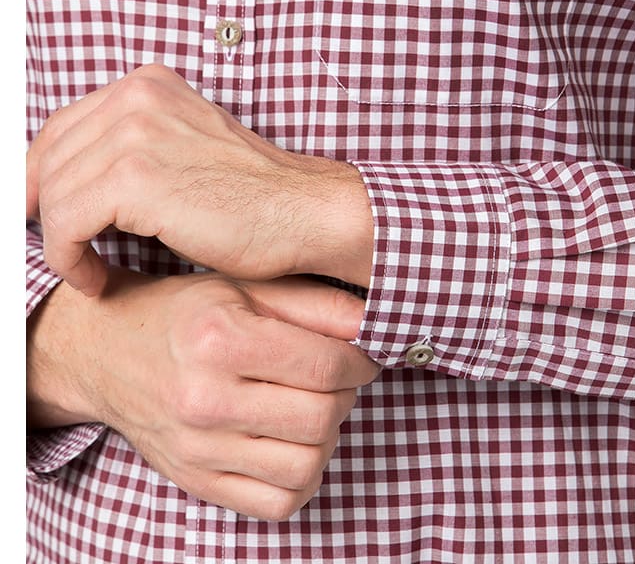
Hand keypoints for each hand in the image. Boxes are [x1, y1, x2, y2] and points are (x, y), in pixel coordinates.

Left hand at [26, 64, 374, 295]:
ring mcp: (135, 132)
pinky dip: (69, 260)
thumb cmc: (250, 195)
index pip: (61, 128)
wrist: (301, 212)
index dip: (42, 178)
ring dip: (61, 243)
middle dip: (45, 213)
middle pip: (48, 159)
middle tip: (66, 251)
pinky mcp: (134, 178)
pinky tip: (95, 278)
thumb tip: (60, 182)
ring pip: (52, 195)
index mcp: (147, 85)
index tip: (45, 217)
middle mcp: (137, 96)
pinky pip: (64, 224)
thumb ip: (127, 149)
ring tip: (89, 269)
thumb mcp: (181, 150)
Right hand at [27, 269, 379, 520]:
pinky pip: (277, 503)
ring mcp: (198, 449)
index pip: (324, 366)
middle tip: (339, 378)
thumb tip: (372, 323)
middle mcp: (204, 398)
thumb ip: (313, 303)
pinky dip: (303, 477)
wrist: (107, 352)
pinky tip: (294, 442)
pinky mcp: (197, 482)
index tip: (361, 355)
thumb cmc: (182, 312)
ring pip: (305, 465)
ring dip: (328, 437)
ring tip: (315, 408)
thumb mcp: (244, 286)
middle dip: (346, 396)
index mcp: (218, 338)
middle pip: (320, 417)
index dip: (360, 361)